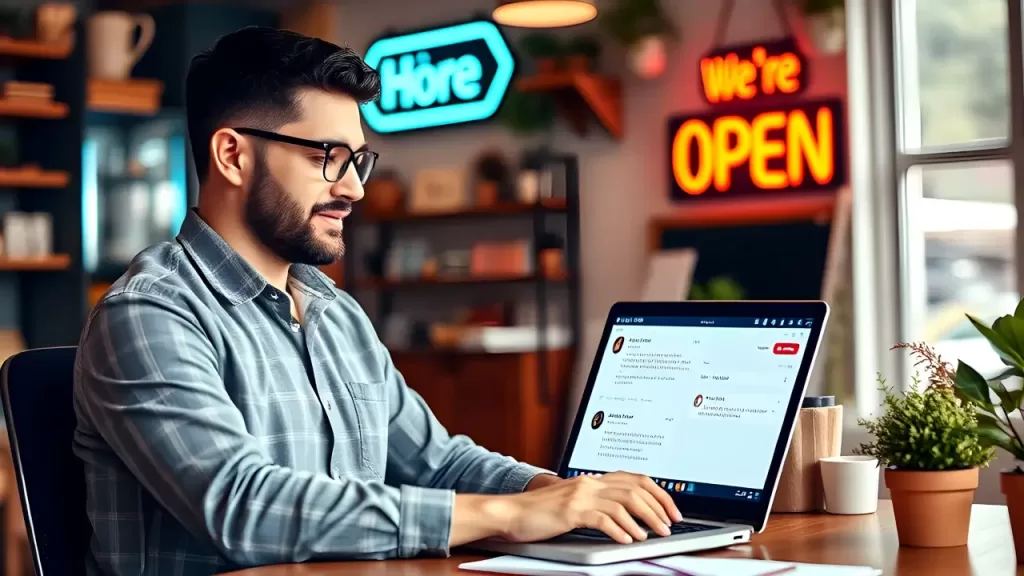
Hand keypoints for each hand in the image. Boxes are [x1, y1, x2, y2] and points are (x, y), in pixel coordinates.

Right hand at [501, 471, 682, 543]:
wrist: (511, 512)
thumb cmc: (541, 512)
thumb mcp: (573, 501)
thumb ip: (597, 502)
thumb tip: (627, 515)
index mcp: (592, 479)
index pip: (635, 479)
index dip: (658, 494)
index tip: (671, 510)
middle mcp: (589, 483)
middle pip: (634, 489)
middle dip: (657, 508)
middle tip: (668, 526)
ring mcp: (580, 495)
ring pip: (623, 502)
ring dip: (643, 520)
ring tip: (652, 535)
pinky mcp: (570, 511)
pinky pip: (602, 518)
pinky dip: (619, 529)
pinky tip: (627, 539)